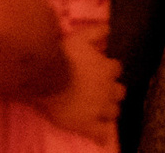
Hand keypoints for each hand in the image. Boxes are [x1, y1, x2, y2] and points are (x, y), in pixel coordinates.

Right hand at [34, 25, 121, 143]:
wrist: (45, 78)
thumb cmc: (62, 55)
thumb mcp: (80, 36)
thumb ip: (97, 31)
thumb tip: (109, 29)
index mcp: (108, 69)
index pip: (116, 69)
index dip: (109, 70)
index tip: (102, 70)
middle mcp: (108, 89)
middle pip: (119, 92)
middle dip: (112, 92)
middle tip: (102, 92)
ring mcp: (98, 108)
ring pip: (113, 112)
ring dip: (109, 110)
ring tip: (100, 110)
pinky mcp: (86, 124)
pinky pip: (100, 132)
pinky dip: (102, 134)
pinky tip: (102, 136)